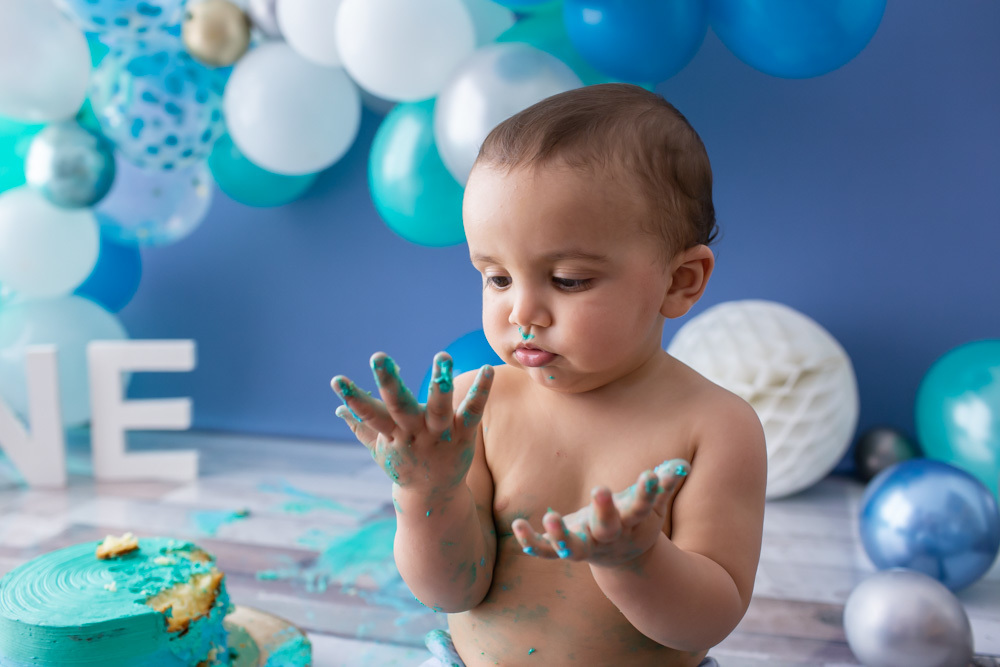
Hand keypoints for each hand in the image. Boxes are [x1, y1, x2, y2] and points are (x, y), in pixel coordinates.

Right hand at [331, 351, 492, 492]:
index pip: (369, 415)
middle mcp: (414, 433)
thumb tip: (338, 408)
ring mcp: (439, 435)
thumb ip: (360, 426)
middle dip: (388, 382)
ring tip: (441, 356)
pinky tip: (488, 369)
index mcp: (392, 434)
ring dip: (439, 383)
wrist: (434, 497)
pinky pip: (472, 412)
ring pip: (438, 408)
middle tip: (378, 357)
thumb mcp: (380, 448)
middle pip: (399, 407)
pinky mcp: (463, 435)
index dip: (353, 399)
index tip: (337, 380)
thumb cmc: (405, 465)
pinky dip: (480, 391)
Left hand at [511, 459, 689, 567]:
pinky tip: (517, 525)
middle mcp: (609, 538)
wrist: (623, 560)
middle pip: (607, 528)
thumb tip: (681, 463)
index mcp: (632, 524)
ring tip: (550, 516)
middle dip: (604, 510)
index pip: (642, 507)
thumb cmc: (636, 520)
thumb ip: (665, 483)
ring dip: (562, 535)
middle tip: (600, 488)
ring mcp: (585, 547)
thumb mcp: (653, 503)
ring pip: (574, 548)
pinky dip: (531, 542)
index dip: (647, 492)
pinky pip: (545, 550)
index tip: (649, 474)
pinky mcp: (564, 549)